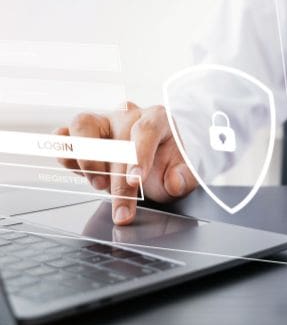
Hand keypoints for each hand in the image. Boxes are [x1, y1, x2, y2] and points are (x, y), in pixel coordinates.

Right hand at [56, 103, 197, 224]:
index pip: (146, 131)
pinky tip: (76, 170)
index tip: (135, 180)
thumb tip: (174, 182)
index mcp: (157, 118)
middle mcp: (127, 115)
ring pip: (82, 125)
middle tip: (122, 209)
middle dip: (117, 179)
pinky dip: (65, 152)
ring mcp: (101, 122)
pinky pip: (63, 136)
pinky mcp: (81, 134)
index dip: (139, 156)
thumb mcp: (183, 173)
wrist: (152, 162)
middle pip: (116, 139)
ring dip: (86, 158)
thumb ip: (184, 179)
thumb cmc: (166, 163)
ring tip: (98, 184)